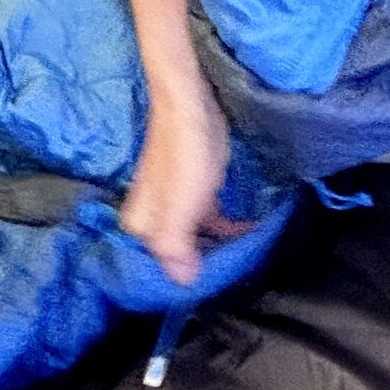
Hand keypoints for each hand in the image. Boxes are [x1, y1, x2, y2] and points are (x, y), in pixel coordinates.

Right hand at [118, 79, 251, 284]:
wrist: (191, 105)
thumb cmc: (183, 157)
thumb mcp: (178, 207)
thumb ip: (176, 247)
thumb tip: (184, 283)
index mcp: (141, 226)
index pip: (161, 267)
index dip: (187, 277)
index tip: (218, 285)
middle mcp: (153, 218)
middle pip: (179, 253)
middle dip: (205, 263)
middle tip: (241, 271)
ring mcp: (174, 202)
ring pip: (196, 236)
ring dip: (219, 245)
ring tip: (249, 254)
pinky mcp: (193, 189)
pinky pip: (209, 218)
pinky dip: (225, 226)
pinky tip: (248, 228)